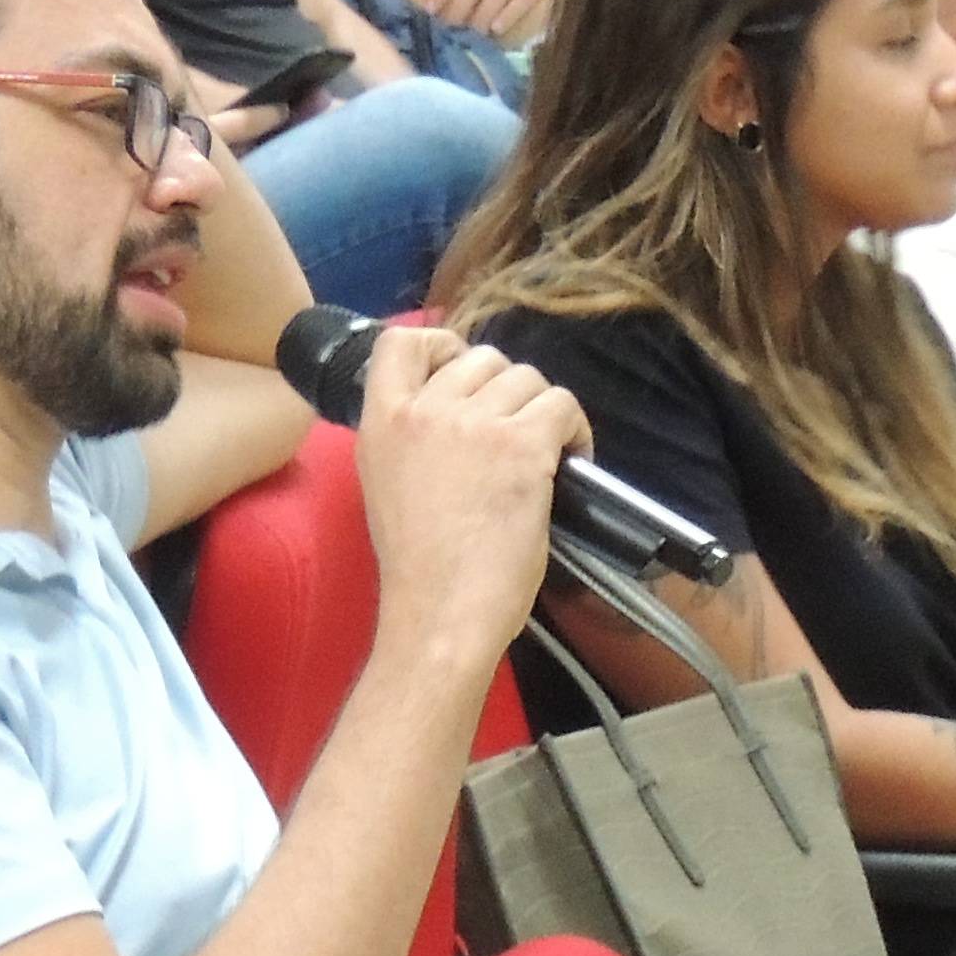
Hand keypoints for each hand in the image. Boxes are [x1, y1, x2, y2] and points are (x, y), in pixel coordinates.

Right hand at [354, 321, 586, 668]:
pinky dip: (575, 431)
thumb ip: (410, 438)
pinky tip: (570, 462)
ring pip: (527, 379)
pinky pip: (561, 406)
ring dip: (543, 413)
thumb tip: (458, 414)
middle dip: (506, 391)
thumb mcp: (387, 486)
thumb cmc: (420, 570)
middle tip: (515, 436)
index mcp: (380, 421)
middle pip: (482, 357)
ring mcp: (473, 424)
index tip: (463, 376)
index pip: (401, 340)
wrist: (440, 615)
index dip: (442, 346)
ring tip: (546, 457)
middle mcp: (424, 410)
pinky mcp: (521, 446)